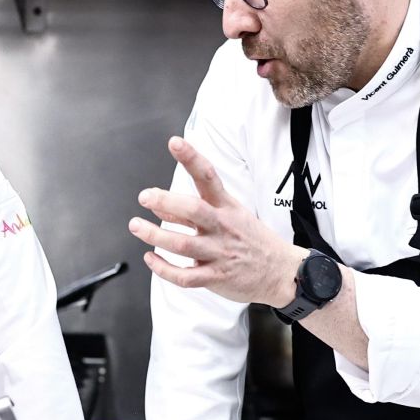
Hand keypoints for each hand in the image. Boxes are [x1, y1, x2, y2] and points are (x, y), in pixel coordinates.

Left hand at [132, 136, 304, 307]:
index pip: (209, 177)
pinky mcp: (216, 277)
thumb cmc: (252, 241)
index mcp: (227, 207)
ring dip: (155, 235)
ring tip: (136, 226)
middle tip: (145, 196)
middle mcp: (223, 227)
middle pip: (193, 210)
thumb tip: (160, 206)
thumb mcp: (230, 216)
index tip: (174, 142)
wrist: (282, 272)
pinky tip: (151, 259)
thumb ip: (193, 212)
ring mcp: (219, 253)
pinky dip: (163, 268)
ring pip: (183, 244)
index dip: (191, 158)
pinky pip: (185, 276)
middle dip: (166, 201)